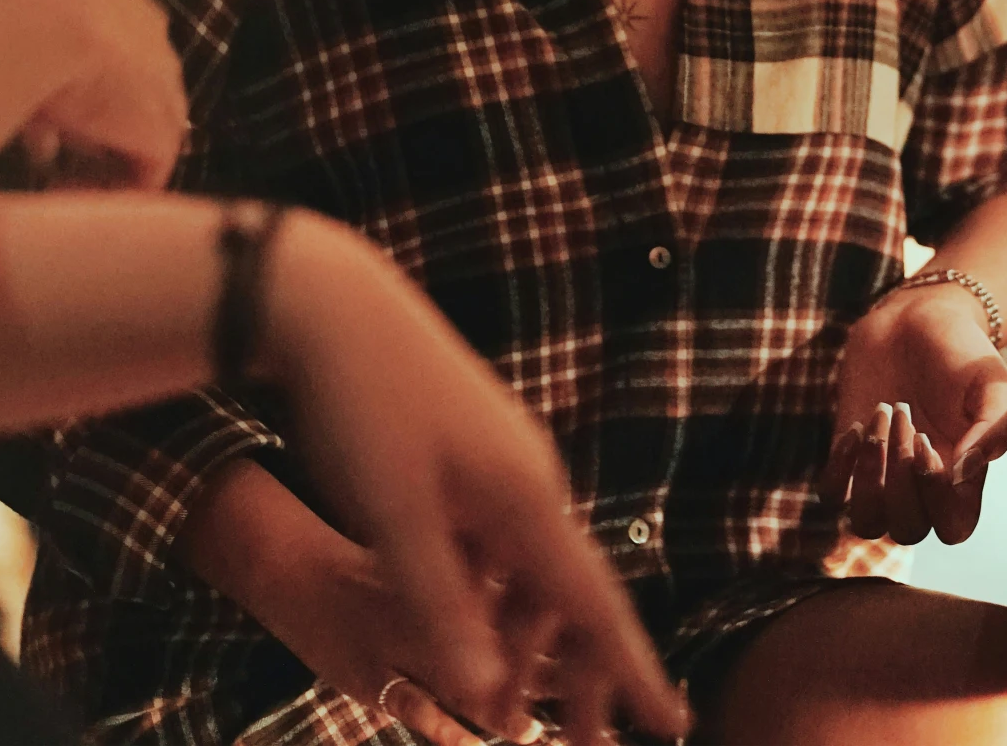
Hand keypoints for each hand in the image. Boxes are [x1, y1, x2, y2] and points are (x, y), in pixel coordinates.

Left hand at [265, 217, 689, 744]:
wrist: (329, 302)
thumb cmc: (363, 407)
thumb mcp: (395, 519)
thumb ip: (443, 608)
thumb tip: (488, 695)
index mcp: (526, 497)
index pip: (597, 603)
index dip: (635, 670)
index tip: (677, 727)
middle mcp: (528, 478)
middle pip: (568, 594)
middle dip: (580, 674)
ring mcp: (498, 459)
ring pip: (526, 571)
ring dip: (523, 643)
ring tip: (503, 716)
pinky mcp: (465, 450)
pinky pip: (495, 544)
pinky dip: (489, 599)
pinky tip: (464, 630)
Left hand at [820, 285, 1006, 545]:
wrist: (917, 318)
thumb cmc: (962, 354)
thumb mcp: (995, 385)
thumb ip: (991, 430)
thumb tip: (960, 476)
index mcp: (962, 481)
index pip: (953, 529)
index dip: (937, 499)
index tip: (929, 442)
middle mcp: (921, 488)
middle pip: (907, 530)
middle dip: (901, 477)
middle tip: (904, 414)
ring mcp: (882, 474)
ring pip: (866, 522)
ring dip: (870, 475)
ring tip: (880, 416)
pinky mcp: (847, 453)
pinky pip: (832, 492)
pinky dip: (840, 466)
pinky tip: (858, 422)